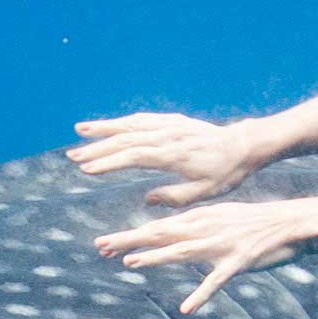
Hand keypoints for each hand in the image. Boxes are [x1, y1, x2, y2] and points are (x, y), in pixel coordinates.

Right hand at [68, 112, 268, 206]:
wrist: (244, 145)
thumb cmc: (225, 173)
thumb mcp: (204, 192)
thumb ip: (174, 196)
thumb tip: (147, 199)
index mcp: (174, 155)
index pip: (134, 156)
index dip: (109, 162)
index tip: (87, 168)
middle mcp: (169, 136)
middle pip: (126, 139)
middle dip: (97, 147)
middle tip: (72, 155)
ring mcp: (170, 125)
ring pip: (131, 124)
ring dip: (104, 128)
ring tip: (80, 131)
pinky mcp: (173, 121)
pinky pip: (143, 118)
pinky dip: (123, 121)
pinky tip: (109, 126)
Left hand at [94, 201, 308, 314]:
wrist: (292, 222)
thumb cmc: (257, 223)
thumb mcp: (222, 216)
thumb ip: (196, 225)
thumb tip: (174, 230)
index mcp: (200, 219)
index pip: (158, 228)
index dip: (130, 236)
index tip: (104, 244)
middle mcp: (205, 228)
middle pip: (161, 235)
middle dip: (130, 241)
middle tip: (100, 246)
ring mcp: (220, 245)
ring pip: (182, 252)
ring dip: (156, 257)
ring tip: (131, 263)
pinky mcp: (238, 262)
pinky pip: (216, 281)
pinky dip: (201, 294)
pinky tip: (187, 309)